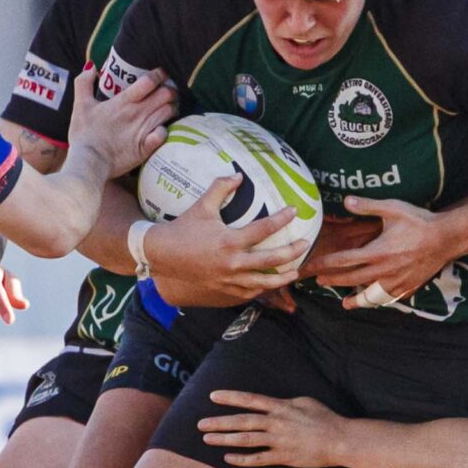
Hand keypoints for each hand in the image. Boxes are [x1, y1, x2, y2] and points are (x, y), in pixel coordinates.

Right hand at [66, 63, 174, 177]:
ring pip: (169, 112)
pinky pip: (164, 134)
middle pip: (166, 94)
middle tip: (167, 92)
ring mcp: (144, 130)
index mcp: (124, 101)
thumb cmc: (84, 133)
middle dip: (170, 90)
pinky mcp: (146, 147)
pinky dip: (165, 130)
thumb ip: (83, 83)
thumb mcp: (80, 105)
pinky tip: (161, 129)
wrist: (88, 162)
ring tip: (167, 109)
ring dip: (171, 108)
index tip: (161, 75)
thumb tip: (91, 67)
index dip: (159, 75)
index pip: (149, 81)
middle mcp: (138, 113)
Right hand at [146, 183, 311, 306]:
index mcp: (230, 241)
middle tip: (305, 244)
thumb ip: (220, 188)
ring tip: (296, 272)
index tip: (293, 211)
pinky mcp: (224, 291)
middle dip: (292, 252)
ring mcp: (229, 280)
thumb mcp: (201, 206)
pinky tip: (270, 284)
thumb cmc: (183, 229)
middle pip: (272, 259)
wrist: (162, 256)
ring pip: (264, 282)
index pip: (264, 229)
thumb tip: (238, 174)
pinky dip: (262, 289)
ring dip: (283, 278)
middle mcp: (233, 263)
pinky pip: (249, 293)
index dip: (282, 219)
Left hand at [197, 390, 344, 467]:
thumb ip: (285, 403)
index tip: (213, 396)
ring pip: (246, 439)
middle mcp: (276, 423)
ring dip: (225, 439)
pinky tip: (228, 458)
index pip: (250, 400)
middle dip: (219, 422)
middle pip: (242, 421)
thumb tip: (272, 404)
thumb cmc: (325, 419)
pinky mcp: (283, 457)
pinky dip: (242, 459)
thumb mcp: (305, 402)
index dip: (230, 398)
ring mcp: (279, 441)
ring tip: (207, 439)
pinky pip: (258, 459)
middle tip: (200, 424)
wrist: (340, 440)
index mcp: (281, 407)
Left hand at [315, 197, 458, 303]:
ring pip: (369, 295)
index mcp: (377, 252)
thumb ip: (368, 206)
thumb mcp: (393, 208)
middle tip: (319, 281)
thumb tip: (346, 200)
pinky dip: (377, 300)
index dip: (325, 264)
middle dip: (333, 281)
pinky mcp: (407, 287)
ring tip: (344, 303)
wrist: (446, 238)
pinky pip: (387, 298)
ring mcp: (396, 281)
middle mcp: (383, 270)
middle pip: (351, 279)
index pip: (343, 260)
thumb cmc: (419, 221)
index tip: (313, 266)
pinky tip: (373, 301)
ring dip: (354, 300)